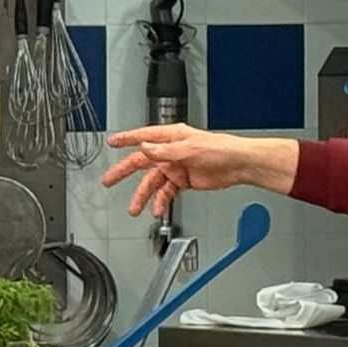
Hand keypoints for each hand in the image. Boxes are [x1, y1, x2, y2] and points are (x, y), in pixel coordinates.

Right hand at [101, 125, 296, 216]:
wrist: (239, 165)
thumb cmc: (221, 149)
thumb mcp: (190, 148)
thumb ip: (165, 151)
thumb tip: (144, 149)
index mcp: (171, 137)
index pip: (143, 137)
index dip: (125, 139)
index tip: (111, 142)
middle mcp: (170, 152)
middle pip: (141, 162)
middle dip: (123, 171)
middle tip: (108, 180)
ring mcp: (176, 167)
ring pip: (152, 182)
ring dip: (143, 195)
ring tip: (134, 207)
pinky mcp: (183, 181)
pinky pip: (166, 192)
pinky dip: (160, 201)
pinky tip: (157, 209)